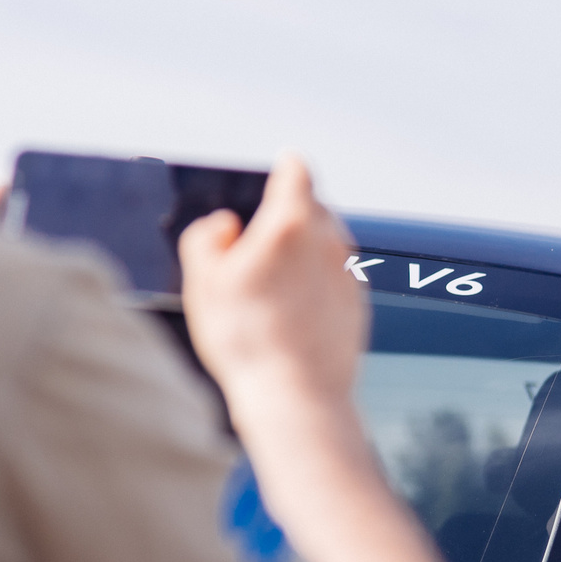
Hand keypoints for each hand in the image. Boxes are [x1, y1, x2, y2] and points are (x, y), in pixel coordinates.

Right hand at [179, 155, 366, 415]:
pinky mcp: (357, 303)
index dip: (284, 167)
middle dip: (289, 212)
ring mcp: (347, 273)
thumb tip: (226, 224)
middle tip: (260, 235)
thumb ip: (207, 238)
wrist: (297, 395)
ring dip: (304, 247)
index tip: (280, 165)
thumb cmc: (244, 337)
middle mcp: (329, 241)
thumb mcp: (203, 281)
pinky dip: (316, 280)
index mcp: (290, 224)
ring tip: (273, 278)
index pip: (296, 173)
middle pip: (313, 207)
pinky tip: (292, 309)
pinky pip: (335, 276)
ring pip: (327, 241)